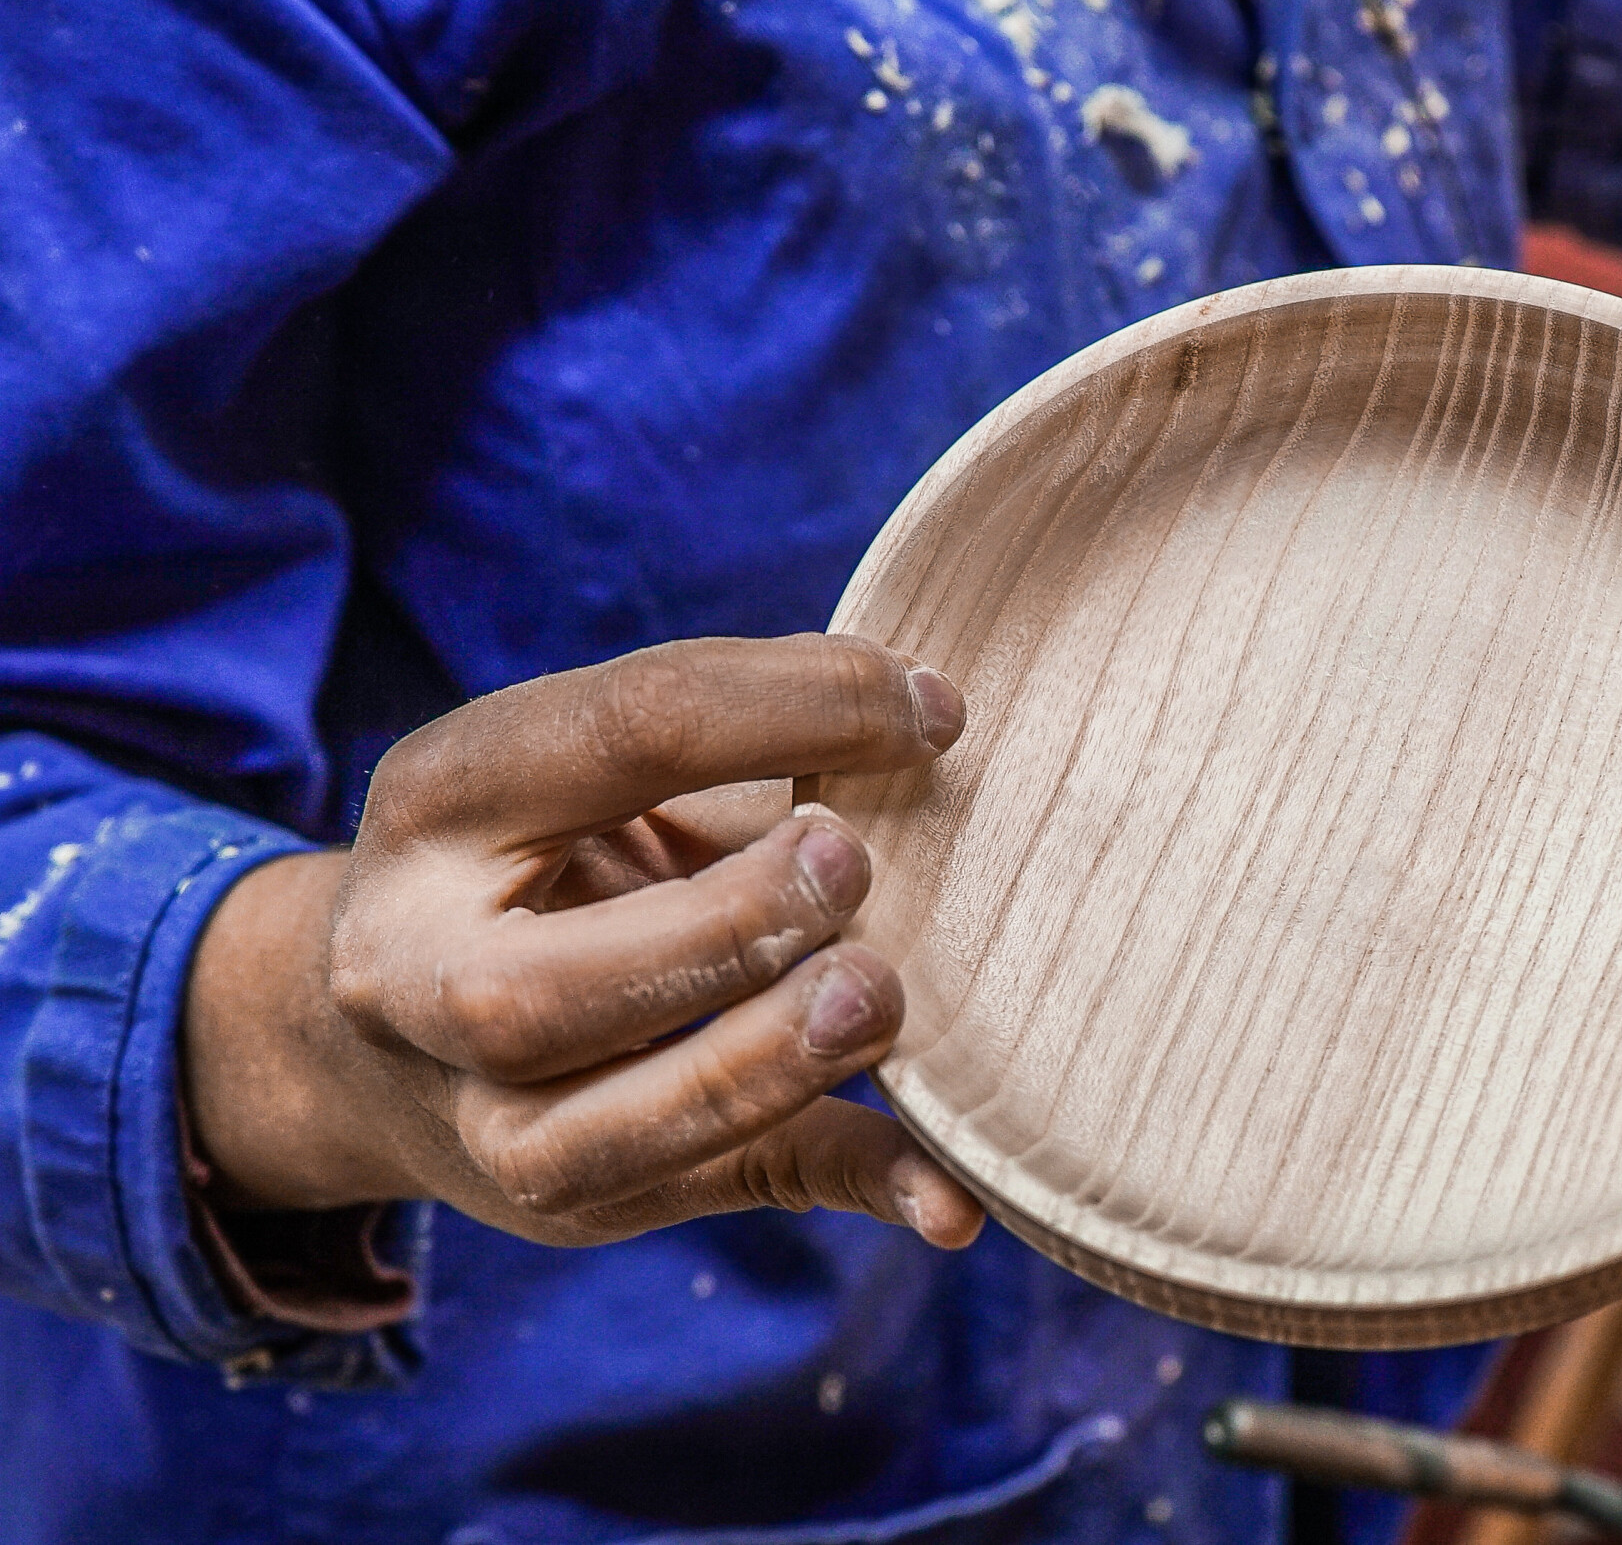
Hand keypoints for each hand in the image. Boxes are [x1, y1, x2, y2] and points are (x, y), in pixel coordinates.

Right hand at [183, 634, 985, 1249]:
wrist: (382, 1030)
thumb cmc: (549, 859)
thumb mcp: (591, 775)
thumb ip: (728, 755)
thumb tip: (925, 722)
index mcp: (439, 803)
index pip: (617, 736)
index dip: (790, 709)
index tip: (930, 711)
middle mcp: (414, 974)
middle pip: (531, 991)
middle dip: (717, 929)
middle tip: (851, 866)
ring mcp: (480, 1116)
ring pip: (587, 1138)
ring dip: (758, 1069)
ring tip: (875, 999)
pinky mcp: (574, 1200)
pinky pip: (728, 1200)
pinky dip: (856, 1188)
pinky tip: (951, 1200)